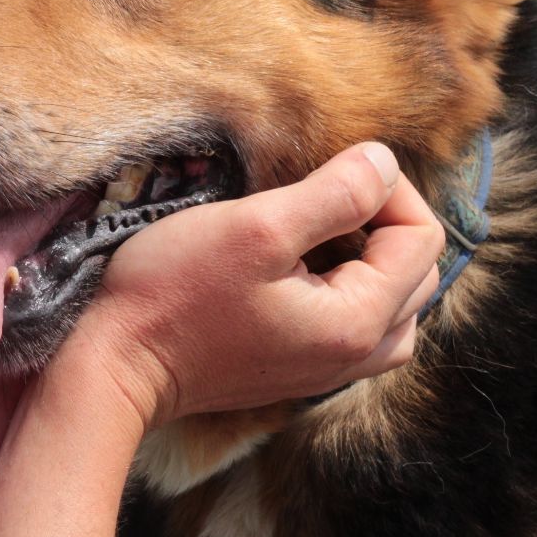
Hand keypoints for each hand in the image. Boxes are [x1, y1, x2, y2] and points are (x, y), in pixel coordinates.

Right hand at [53, 142, 444, 433]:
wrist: (114, 367)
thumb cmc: (175, 293)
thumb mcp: (256, 227)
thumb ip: (335, 194)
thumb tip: (385, 162)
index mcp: (358, 322)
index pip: (422, 239)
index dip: (390, 190)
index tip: (333, 170)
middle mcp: (354, 357)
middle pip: (417, 277)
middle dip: (386, 225)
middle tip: (326, 196)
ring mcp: (324, 372)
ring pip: (394, 311)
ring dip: (375, 265)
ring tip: (325, 235)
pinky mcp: (294, 373)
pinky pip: (356, 331)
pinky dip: (349, 294)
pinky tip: (303, 273)